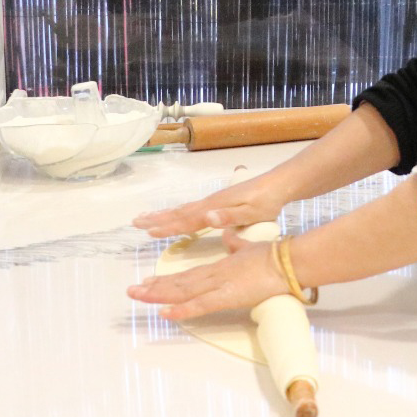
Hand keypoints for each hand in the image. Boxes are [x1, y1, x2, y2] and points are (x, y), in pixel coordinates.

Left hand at [126, 232, 288, 319]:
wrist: (288, 261)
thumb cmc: (274, 256)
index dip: (167, 279)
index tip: (149, 281)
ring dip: (159, 295)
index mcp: (220, 266)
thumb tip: (229, 237)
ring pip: (183, 291)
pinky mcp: (228, 296)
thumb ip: (237, 245)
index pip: (188, 274)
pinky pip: (200, 305)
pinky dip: (181, 309)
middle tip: (133, 291)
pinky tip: (164, 313)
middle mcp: (215, 274)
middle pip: (179, 282)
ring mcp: (220, 285)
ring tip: (138, 296)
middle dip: (155, 287)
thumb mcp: (250, 248)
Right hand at [132, 173, 286, 237]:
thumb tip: (207, 217)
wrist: (280, 184)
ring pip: (184, 209)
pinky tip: (175, 215)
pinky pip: (192, 209)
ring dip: (164, 214)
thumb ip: (230, 216)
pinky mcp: (219, 202)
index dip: (168, 227)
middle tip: (135, 222)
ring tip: (146, 218)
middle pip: (180, 212)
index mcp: (216, 207)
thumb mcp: (253, 212)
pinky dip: (178, 212)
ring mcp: (214, 201)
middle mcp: (210, 203)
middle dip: (157, 219)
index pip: (188, 219)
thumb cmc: (268, 201)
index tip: (149, 232)